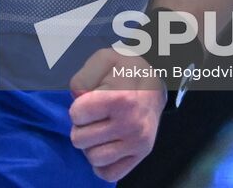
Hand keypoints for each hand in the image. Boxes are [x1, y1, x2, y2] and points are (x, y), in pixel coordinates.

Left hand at [68, 47, 165, 182]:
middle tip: (94, 117)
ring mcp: (137, 143)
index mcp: (120, 99)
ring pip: (93, 158)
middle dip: (81, 127)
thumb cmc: (126, 71)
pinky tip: (105, 147)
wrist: (155, 86)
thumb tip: (77, 99)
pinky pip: (110, 174)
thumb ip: (84, 76)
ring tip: (99, 131)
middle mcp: (131, 124)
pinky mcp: (141, 156)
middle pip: (80, 139)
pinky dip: (102, 165)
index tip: (89, 102)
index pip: (77, 115)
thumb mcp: (104, 59)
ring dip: (91, 146)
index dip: (78, 108)